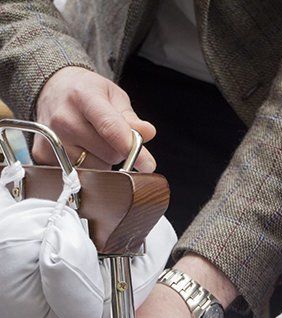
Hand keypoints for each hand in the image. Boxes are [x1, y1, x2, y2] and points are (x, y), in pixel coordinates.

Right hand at [34, 67, 155, 170]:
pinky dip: (87, 167)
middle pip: (108, 153)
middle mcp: (63, 118)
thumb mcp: (114, 97)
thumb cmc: (88, 93)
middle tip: (111, 138)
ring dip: (103, 161)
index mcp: (84, 97)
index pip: (110, 128)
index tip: (148, 164)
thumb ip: (131, 118)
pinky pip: (78, 174)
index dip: (131, 148)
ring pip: (95, 168)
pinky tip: (81, 149)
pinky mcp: (42, 155)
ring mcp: (51, 138)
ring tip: (93, 141)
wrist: (52, 89)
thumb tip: (148, 133)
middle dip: (119, 151)